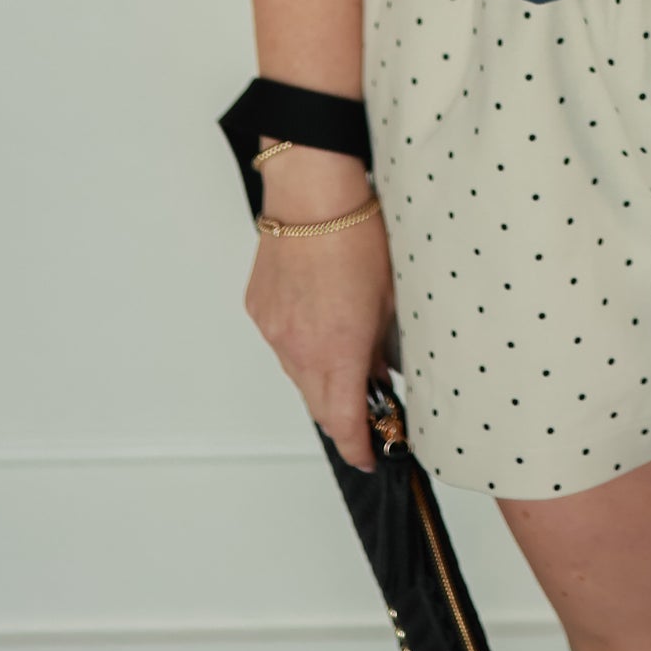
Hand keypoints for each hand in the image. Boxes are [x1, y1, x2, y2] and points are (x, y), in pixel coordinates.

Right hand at [242, 145, 396, 470]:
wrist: (313, 194)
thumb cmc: (358, 235)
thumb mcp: (390, 297)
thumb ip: (383, 345)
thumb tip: (383, 371)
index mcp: (337, 352)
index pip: (344, 423)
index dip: (359, 448)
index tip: (371, 455)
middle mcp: (299, 350)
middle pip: (319, 407)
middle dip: (343, 416)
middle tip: (368, 410)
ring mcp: (274, 332)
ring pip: (298, 375)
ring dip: (322, 377)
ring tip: (347, 350)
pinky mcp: (260, 311)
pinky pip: (281, 343)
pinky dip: (301, 344)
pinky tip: (320, 318)